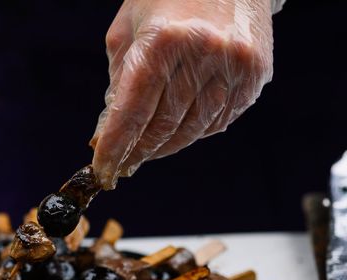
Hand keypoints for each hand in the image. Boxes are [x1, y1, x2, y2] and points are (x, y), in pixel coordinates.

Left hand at [92, 0, 273, 188]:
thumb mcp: (129, 29)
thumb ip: (118, 82)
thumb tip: (108, 134)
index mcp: (162, 40)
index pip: (132, 111)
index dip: (115, 147)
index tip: (102, 171)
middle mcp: (202, 53)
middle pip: (163, 126)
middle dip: (138, 151)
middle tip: (123, 163)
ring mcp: (234, 65)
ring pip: (192, 130)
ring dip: (166, 146)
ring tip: (149, 148)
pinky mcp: (255, 73)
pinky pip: (219, 121)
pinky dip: (195, 130)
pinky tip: (182, 126)